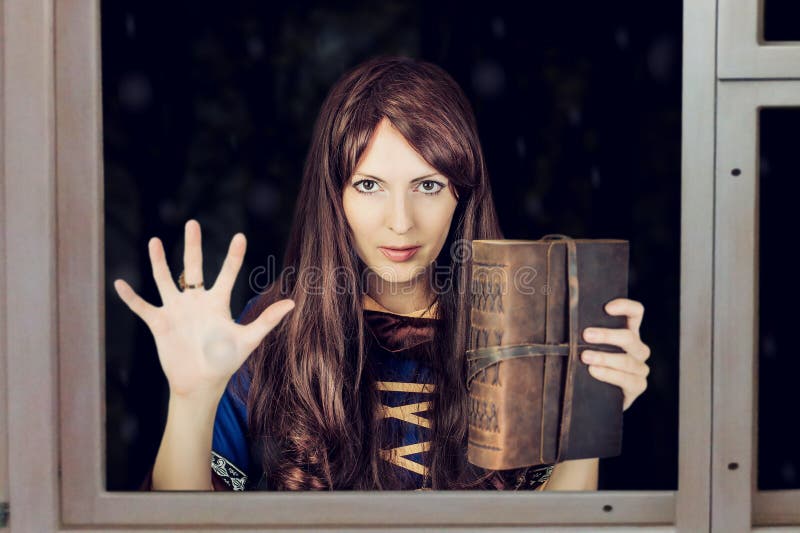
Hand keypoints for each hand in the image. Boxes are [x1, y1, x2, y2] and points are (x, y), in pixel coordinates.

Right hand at [113, 219, 295, 398]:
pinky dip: (130, 297)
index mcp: (217, 303)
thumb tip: (293, 303)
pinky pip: (142, 307)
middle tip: (192, 223)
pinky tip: (119, 283)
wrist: (200, 384)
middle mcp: (196, 302)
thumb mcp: (248, 340)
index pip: (228, 273)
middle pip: (193, 267)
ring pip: (165, 280)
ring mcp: (176, 311)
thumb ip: (267, 320)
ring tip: (154, 240)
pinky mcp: (159, 323)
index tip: (240, 235)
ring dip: (159, 262)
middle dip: (192, 246)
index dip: (234, 255)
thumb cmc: (225, 362)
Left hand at [580, 298, 650, 411]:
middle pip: (629, 337)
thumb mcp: (588, 346)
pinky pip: (627, 380)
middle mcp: (637, 348)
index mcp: (628, 332)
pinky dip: (609, 374)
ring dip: (604, 357)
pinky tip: (594, 371)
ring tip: (585, 357)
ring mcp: (640, 368)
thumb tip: (561, 320)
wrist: (596, 397)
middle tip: (586, 335)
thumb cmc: (589, 365)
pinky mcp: (638, 386)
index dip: (625, 306)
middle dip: (607, 335)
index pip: (635, 313)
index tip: (606, 308)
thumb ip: (585, 335)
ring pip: (627, 360)